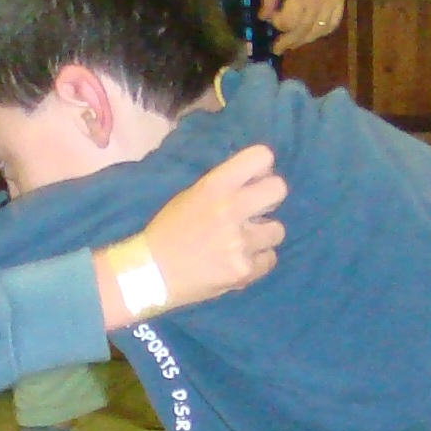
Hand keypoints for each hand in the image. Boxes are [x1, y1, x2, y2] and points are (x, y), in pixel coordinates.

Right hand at [117, 142, 286, 316]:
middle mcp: (230, 209)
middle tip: (256, 212)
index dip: (263, 168)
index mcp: (214, 186)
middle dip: (270, 200)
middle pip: (279, 189)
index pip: (261, 157)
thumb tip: (260, 178)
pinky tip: (237, 262)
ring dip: (263, 236)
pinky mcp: (244, 270)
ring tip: (242, 243)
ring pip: (277, 230)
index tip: (256, 180)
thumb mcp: (191, 195)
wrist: (151, 274)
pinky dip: (257, 261)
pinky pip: (269, 259)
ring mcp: (240, 242)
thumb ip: (224, 186)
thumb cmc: (169, 231)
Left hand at [261, 0, 343, 53]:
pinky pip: (332, 24)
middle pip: (302, 30)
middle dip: (288, 41)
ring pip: (317, 31)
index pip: (288, 21)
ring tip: (293, 45)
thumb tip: (263, 18)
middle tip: (277, 49)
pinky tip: (313, 35)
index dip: (278, 23)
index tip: (272, 20)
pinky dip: (322, 32)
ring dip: (304, 40)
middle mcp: (317, 4)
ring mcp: (331, 5)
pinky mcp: (340, 2)